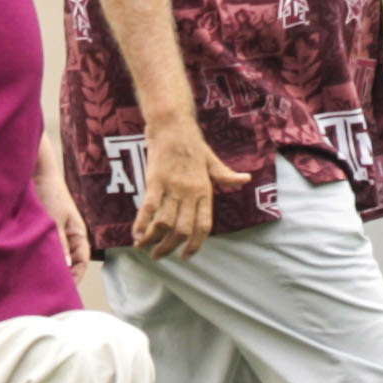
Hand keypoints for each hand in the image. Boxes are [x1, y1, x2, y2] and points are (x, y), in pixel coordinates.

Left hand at [37, 172, 93, 280]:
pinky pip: (42, 248)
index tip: (66, 290)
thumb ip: (60, 243)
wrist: (37, 173)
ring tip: (36, 281)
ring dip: (48, 267)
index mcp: (78, 234)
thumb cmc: (51, 193)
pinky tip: (27, 264)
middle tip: (49, 290)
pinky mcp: (41, 231)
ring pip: (55, 256)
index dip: (76, 276)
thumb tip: (65, 267)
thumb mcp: (55, 220)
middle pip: (68, 262)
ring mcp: (54, 234)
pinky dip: (38, 257)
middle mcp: (68, 236)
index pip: (81, 261)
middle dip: (61, 276)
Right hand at [133, 120, 248, 258]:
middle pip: (182, 230)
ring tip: (144, 247)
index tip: (186, 256)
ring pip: (164, 222)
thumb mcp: (213, 162)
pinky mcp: (155, 181)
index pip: (203, 226)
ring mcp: (172, 188)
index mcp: (205, 191)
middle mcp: (190, 193)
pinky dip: (142, 223)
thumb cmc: (194, 145)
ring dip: (153, 239)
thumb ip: (226, 176)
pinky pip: (148, 207)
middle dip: (169, 247)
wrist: (174, 127)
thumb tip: (246, 179)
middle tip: (159, 256)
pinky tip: (136, 234)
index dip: (195, 245)